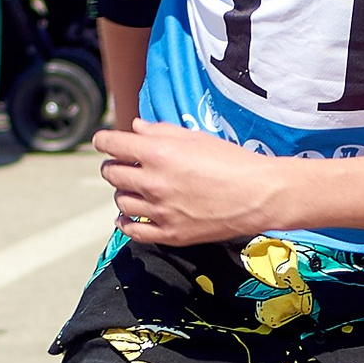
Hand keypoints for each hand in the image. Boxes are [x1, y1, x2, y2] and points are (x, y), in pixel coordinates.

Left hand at [92, 119, 286, 244]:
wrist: (259, 195)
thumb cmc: (232, 162)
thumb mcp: (196, 137)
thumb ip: (160, 132)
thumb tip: (135, 128)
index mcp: (158, 154)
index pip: (112, 145)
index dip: (103, 141)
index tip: (104, 142)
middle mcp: (154, 183)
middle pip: (112, 174)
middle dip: (113, 166)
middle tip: (123, 164)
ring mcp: (161, 212)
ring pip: (121, 202)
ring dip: (123, 193)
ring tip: (134, 189)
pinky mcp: (170, 234)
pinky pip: (134, 231)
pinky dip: (126, 223)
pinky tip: (128, 217)